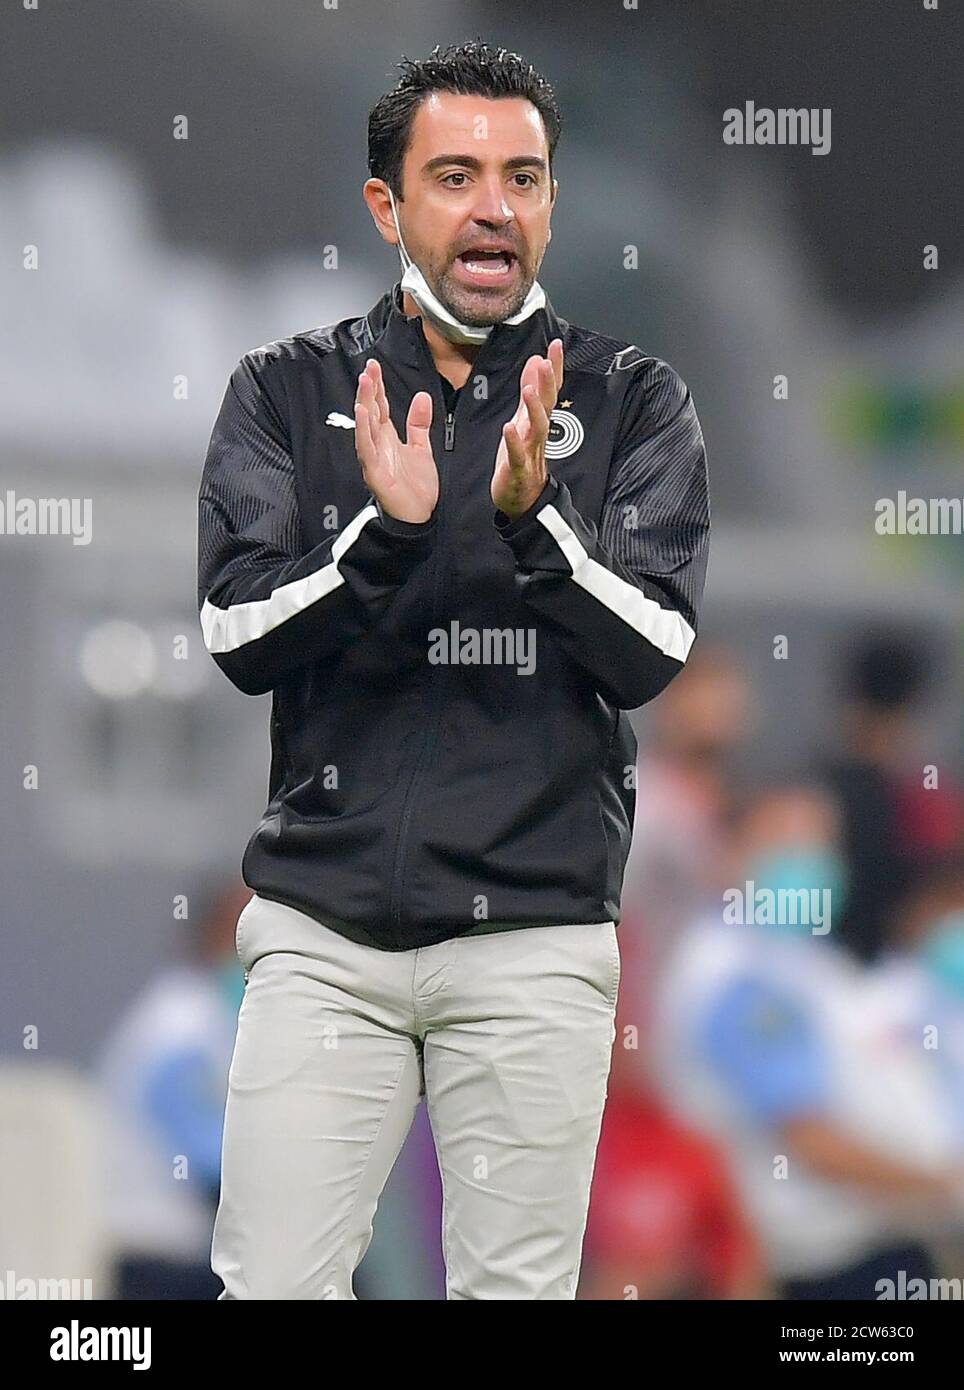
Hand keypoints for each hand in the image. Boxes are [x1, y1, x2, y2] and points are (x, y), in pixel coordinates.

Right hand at [354, 358, 438, 523]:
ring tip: (365, 382)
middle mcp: (378, 445)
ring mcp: (374, 457)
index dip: (378, 387)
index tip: (375, 367)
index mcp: (388, 438)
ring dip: (365, 403)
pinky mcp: (374, 472)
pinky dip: (363, 430)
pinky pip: (366, 448)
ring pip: (366, 425)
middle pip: (371, 411)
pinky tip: (363, 413)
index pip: (381, 407)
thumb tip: (422, 396)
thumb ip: (419, 424)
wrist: (418, 517)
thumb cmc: (416, 487)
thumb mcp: (422, 449)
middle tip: (369, 368)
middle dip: (369, 389)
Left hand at [491, 338, 563, 516]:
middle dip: (547, 383)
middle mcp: (537, 433)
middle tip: (547, 361)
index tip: (556, 345)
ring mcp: (530, 451)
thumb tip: (537, 360)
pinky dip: (513, 441)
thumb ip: (531, 390)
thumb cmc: (522, 456)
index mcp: (537, 420)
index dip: (554, 368)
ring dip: (534, 408)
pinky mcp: (518, 469)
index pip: (550, 390)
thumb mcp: (524, 418)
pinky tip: (508, 427)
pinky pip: (517, 454)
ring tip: (528, 390)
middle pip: (547, 405)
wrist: (522, 498)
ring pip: (537, 428)